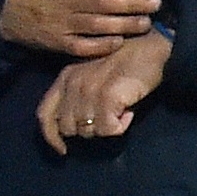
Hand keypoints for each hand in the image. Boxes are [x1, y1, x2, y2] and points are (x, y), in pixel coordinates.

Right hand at [0, 0, 160, 58]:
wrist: (6, 8)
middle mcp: (61, 0)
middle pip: (100, 2)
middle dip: (131, 3)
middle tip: (155, 3)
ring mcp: (58, 24)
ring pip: (95, 26)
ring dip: (123, 25)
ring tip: (144, 23)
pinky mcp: (56, 43)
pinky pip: (81, 47)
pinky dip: (101, 45)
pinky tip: (118, 41)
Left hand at [37, 30, 171, 153]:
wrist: (152, 46)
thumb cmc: (126, 60)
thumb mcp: (91, 74)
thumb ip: (78, 95)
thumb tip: (78, 125)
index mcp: (64, 79)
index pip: (44, 115)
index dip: (51, 136)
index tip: (63, 149)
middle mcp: (72, 85)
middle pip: (68, 127)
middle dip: (88, 129)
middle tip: (108, 116)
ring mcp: (88, 91)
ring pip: (88, 131)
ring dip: (106, 127)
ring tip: (121, 110)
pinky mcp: (107, 97)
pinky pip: (107, 129)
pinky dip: (120, 126)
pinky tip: (129, 112)